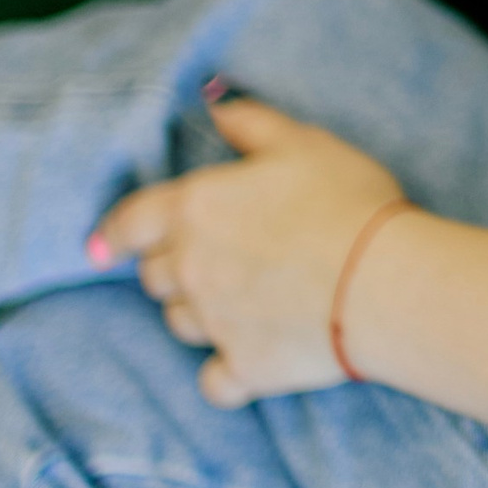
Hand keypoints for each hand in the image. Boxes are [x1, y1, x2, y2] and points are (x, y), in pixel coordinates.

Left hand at [90, 98, 406, 407]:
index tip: (102, 247)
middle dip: (172, 267)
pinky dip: (224, 373)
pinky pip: (214, 381)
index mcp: (196, 208)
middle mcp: (192, 268)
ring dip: (198, 313)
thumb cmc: (346, 202)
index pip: (130, 222)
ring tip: (239, 302)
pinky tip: (244, 361)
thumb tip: (215, 106)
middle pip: (155, 276)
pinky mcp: (245, 367)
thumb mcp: (302, 142)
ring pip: (179, 324)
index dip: (114, 234)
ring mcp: (215, 322)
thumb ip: (251, 123)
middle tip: (211, 260)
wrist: (384, 282)